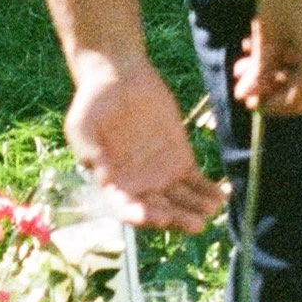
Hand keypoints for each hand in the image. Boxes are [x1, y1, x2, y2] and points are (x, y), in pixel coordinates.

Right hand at [65, 56, 224, 231]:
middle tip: (195, 224)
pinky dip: (208, 191)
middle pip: (161, 211)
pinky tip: (220, 197)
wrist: (117, 77)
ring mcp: (161, 174)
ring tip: (211, 210)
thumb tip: (104, 177)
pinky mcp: (180, 159)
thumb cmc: (92, 104)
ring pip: (182, 201)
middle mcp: (139, 186)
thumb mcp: (81, 128)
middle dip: (178, 220)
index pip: (128, 209)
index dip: (141, 217)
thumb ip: (90, 152)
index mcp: (113, 184)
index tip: (154, 217)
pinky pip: (196, 181)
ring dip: (197, 209)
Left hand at [234, 0, 301, 115]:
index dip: (268, 104)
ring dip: (289, 65)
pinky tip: (288, 38)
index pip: (295, 104)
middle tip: (247, 70)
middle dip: (274, 81)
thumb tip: (247, 95)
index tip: (248, 96)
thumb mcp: (269, 29)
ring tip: (261, 50)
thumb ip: (259, 68)